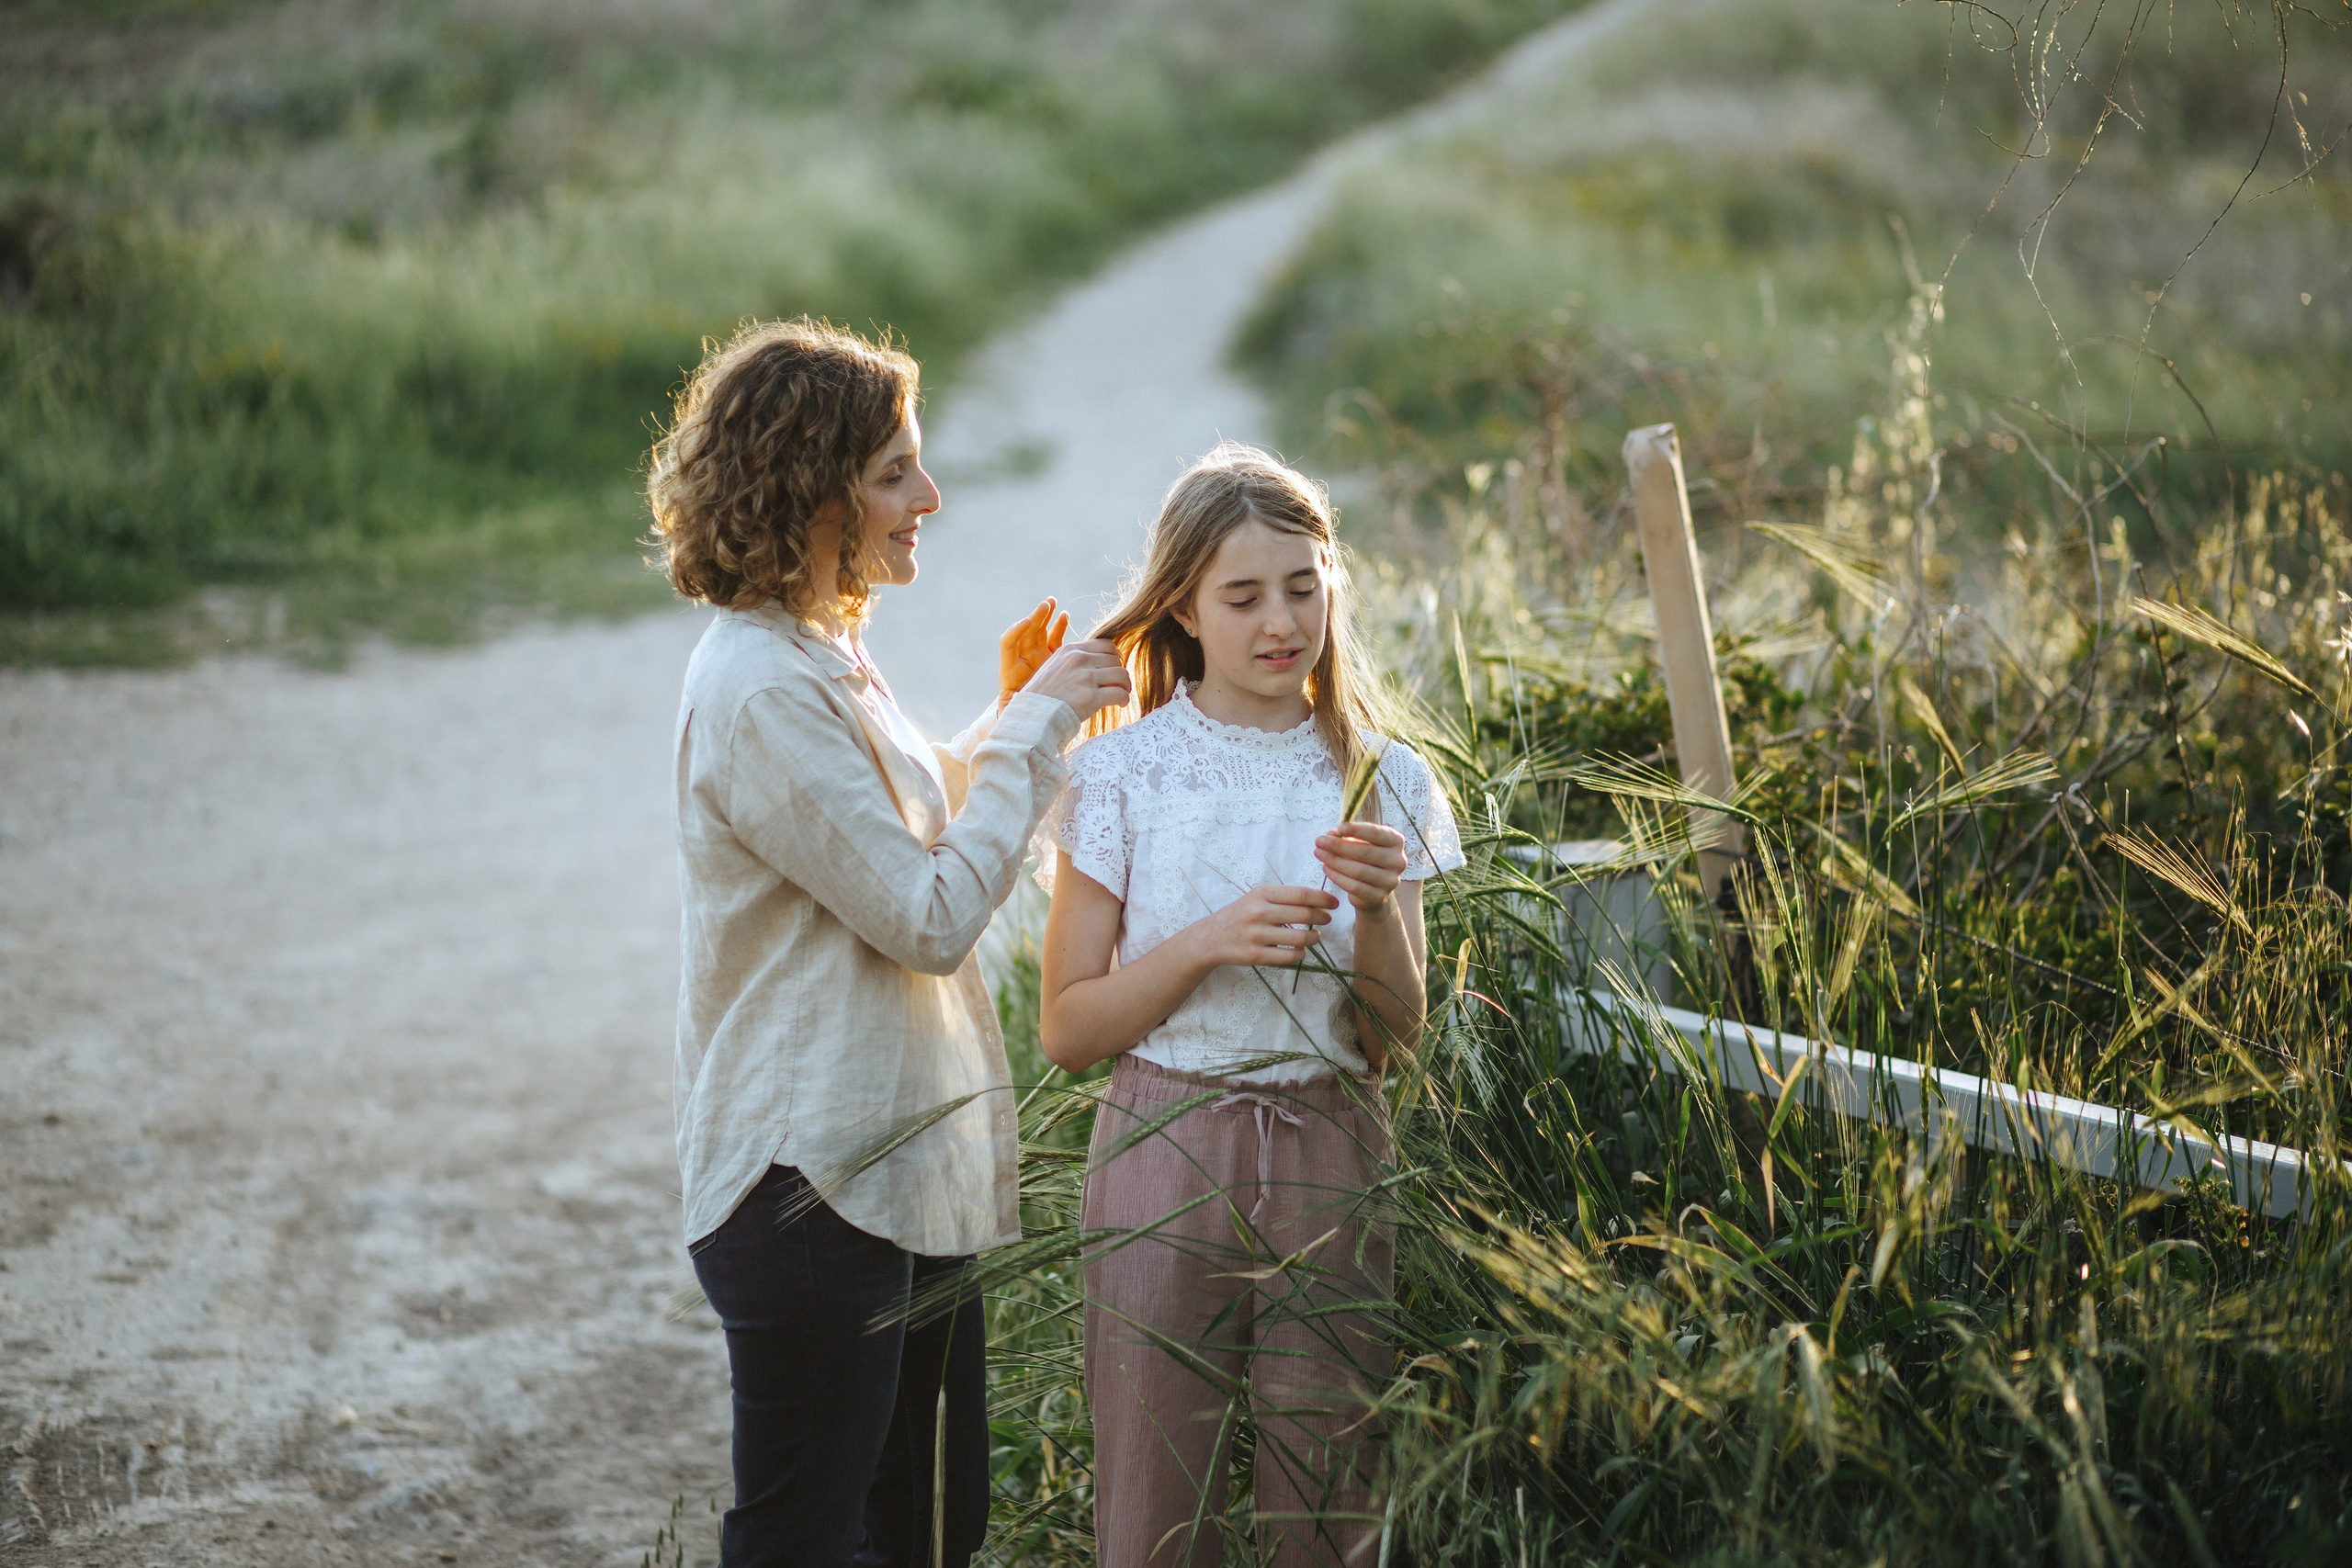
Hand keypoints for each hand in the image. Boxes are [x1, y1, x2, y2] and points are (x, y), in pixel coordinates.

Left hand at [999, 598, 1068, 705]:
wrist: (1030, 716)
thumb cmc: (1020, 715)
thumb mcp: (1013, 711)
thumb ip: (1011, 706)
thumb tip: (1007, 709)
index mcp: (1011, 669)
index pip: (1007, 643)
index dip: (1015, 630)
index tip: (1025, 622)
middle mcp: (1023, 658)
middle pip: (1025, 632)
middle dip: (1034, 618)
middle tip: (1044, 606)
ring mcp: (1037, 655)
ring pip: (1039, 631)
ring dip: (1045, 616)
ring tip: (1051, 603)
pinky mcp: (1051, 657)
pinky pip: (1054, 638)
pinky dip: (1058, 626)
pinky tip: (1064, 615)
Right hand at [1023, 637, 1132, 722]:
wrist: (1031, 716)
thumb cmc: (1042, 697)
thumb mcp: (1054, 667)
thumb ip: (1074, 662)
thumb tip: (1098, 663)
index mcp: (1070, 650)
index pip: (1106, 645)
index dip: (1114, 658)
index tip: (1112, 670)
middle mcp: (1079, 660)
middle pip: (1116, 659)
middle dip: (1120, 672)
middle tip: (1119, 685)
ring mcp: (1085, 677)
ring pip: (1121, 674)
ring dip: (1125, 685)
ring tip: (1122, 694)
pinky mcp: (1091, 697)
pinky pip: (1119, 693)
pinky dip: (1124, 699)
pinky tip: (1120, 703)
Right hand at [1195, 884, 1337, 968]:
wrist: (1212, 937)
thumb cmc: (1241, 914)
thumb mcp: (1257, 897)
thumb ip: (1283, 897)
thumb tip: (1318, 900)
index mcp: (1262, 893)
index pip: (1301, 894)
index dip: (1322, 898)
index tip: (1334, 902)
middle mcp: (1259, 912)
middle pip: (1304, 914)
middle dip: (1322, 917)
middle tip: (1327, 919)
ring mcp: (1258, 935)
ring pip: (1300, 938)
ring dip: (1314, 938)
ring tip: (1316, 936)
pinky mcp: (1256, 955)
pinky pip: (1289, 956)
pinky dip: (1301, 953)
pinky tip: (1301, 950)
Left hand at [1315, 821, 1407, 911]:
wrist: (1373, 890)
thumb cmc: (1365, 859)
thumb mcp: (1359, 843)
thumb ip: (1347, 837)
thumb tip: (1330, 835)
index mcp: (1396, 841)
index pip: (1376, 833)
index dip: (1356, 830)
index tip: (1337, 828)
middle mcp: (1398, 861)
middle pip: (1365, 852)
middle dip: (1338, 846)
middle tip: (1319, 841)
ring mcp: (1390, 881)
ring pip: (1357, 870)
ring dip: (1334, 861)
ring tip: (1319, 854)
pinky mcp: (1379, 897)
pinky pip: (1354, 886)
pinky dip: (1337, 876)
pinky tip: (1326, 868)